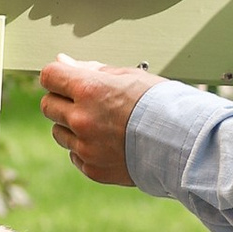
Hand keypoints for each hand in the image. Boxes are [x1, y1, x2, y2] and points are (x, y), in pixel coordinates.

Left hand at [40, 57, 153, 186]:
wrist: (184, 143)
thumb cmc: (161, 104)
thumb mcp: (128, 76)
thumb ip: (90, 70)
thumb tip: (63, 62)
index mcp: (89, 90)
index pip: (49, 76)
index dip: (57, 76)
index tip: (67, 80)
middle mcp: (81, 119)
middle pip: (48, 105)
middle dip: (62, 101)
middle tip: (86, 103)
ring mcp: (85, 147)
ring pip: (59, 133)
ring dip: (72, 127)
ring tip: (102, 126)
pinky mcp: (93, 169)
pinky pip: (74, 156)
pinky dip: (85, 149)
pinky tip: (109, 143)